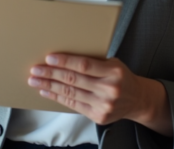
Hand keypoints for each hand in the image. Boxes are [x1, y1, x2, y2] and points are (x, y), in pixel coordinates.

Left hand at [27, 54, 172, 135]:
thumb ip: (93, 61)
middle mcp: (109, 89)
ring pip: (70, 93)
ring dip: (49, 87)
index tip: (49, 58)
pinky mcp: (98, 116)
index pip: (84, 65)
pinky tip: (47, 92)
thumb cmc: (121, 77)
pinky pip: (73, 105)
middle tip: (35, 70)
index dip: (65, 61)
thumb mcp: (113, 63)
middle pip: (74, 80)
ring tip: (35, 81)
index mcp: (114, 71)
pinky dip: (58, 98)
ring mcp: (104, 105)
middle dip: (51, 74)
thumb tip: (65, 56)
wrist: (137, 99)